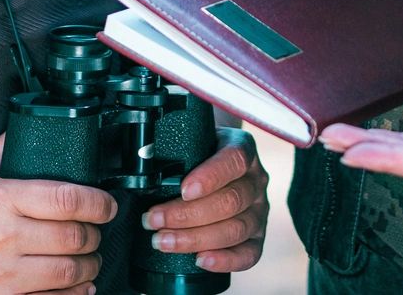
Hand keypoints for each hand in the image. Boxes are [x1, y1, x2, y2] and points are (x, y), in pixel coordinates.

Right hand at [0, 134, 115, 293]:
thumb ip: (6, 147)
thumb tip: (32, 121)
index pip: (65, 199)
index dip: (97, 203)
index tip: (107, 205)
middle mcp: (1, 237)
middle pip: (73, 236)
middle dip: (95, 234)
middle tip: (97, 230)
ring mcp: (2, 274)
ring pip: (68, 270)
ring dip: (90, 264)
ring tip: (91, 257)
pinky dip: (77, 292)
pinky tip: (81, 283)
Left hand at [141, 127, 268, 273]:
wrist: (216, 163)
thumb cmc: (199, 154)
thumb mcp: (194, 141)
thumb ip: (177, 150)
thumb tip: (143, 160)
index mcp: (243, 149)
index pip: (234, 160)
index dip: (210, 177)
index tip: (183, 190)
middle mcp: (256, 180)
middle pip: (230, 201)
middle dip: (187, 215)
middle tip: (154, 221)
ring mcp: (259, 211)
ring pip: (235, 229)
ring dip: (195, 239)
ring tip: (163, 242)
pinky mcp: (257, 237)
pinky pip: (249, 254)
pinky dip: (225, 260)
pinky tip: (200, 261)